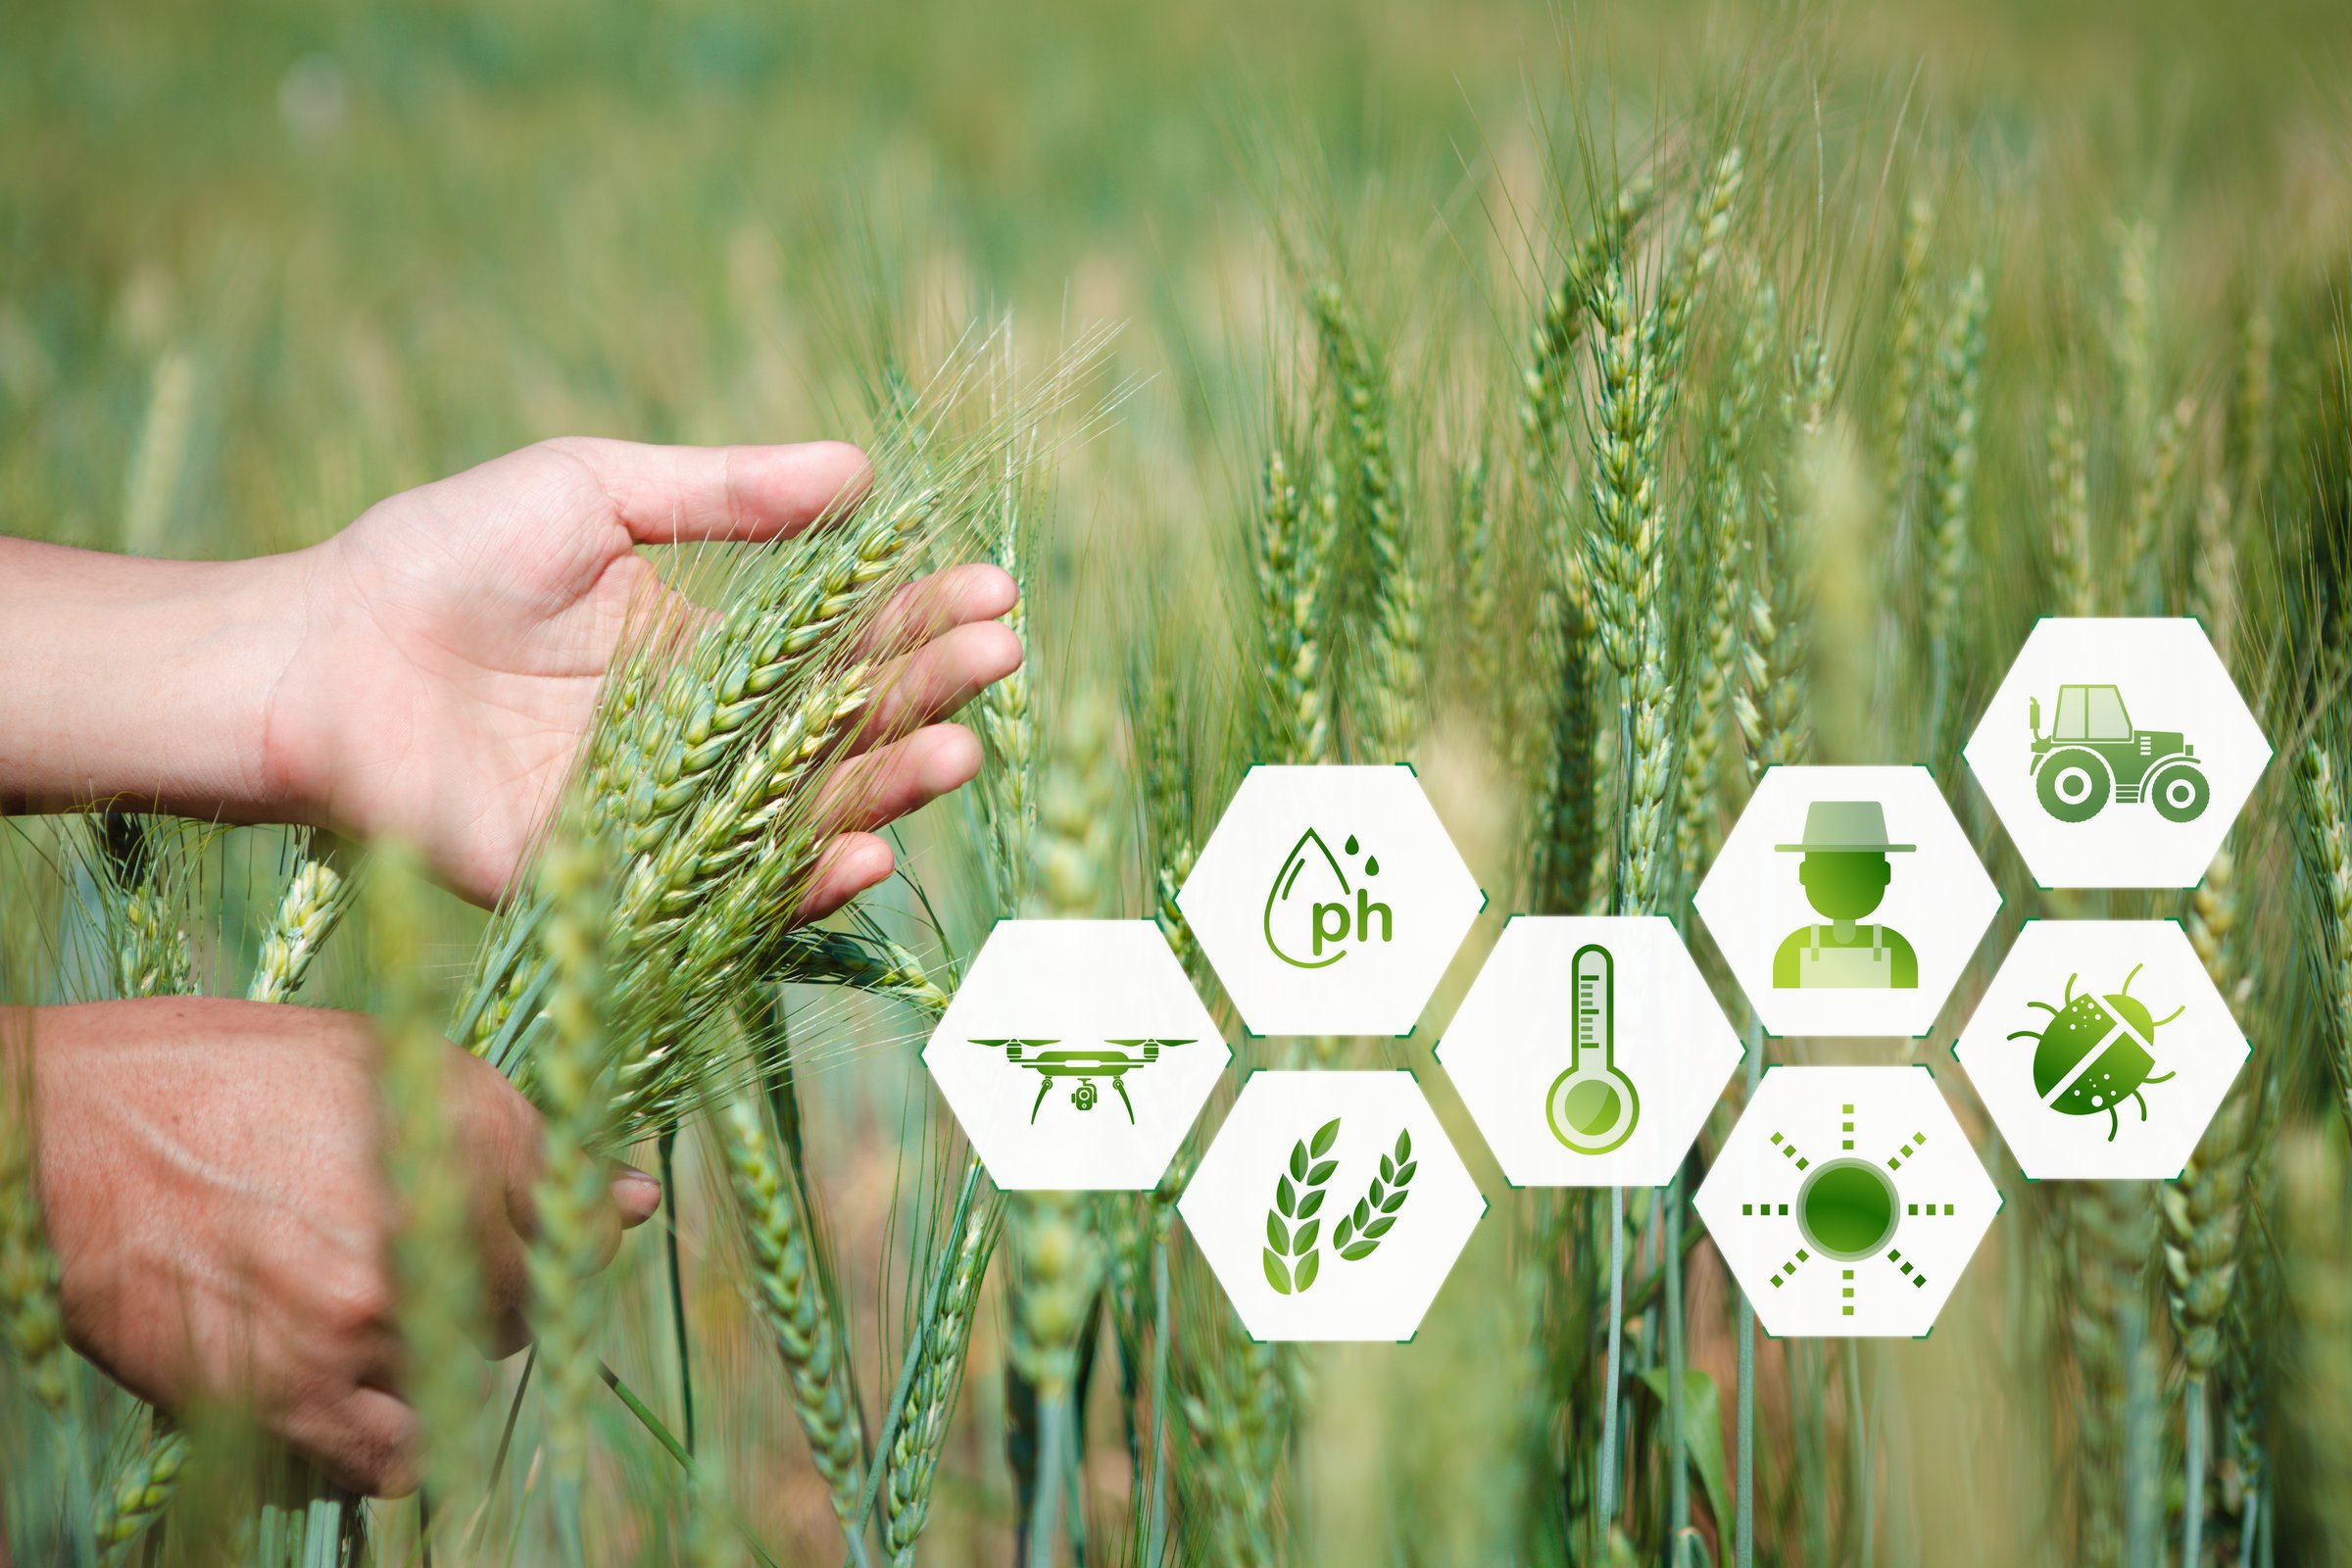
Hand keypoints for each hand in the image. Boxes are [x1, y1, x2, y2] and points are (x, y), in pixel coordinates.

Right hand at [33, 997, 652, 1495]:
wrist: (55, 1130)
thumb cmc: (213, 1077)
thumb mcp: (374, 1062)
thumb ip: (511, 1134)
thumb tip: (635, 1199)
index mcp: (466, 1116)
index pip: (576, 1210)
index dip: (545, 1225)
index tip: (505, 1230)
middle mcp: (435, 1211)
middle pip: (527, 1295)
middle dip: (484, 1285)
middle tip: (397, 1263)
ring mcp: (370, 1307)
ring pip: (467, 1367)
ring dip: (429, 1352)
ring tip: (353, 1310)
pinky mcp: (298, 1386)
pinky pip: (398, 1456)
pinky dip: (387, 1440)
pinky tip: (349, 1394)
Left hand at [264, 438, 1020, 905]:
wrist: (311, 649)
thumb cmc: (439, 555)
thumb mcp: (593, 493)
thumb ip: (725, 493)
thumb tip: (862, 469)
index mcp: (705, 656)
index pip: (840, 644)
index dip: (919, 620)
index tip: (995, 592)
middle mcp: (699, 745)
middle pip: (839, 732)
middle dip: (926, 698)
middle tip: (1002, 663)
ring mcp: (661, 817)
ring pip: (799, 815)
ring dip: (886, 789)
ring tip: (959, 749)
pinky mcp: (607, 879)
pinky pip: (717, 887)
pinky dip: (795, 880)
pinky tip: (866, 848)